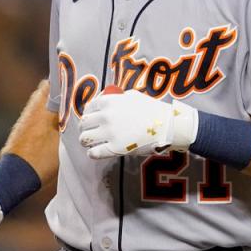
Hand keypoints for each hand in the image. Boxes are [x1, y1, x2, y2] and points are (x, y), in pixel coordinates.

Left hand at [78, 87, 197, 158]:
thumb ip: (118, 98)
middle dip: (85, 128)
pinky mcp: (115, 148)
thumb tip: (107, 99)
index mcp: (109, 101)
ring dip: (86, 141)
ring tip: (91, 143)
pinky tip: (95, 152)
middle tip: (89, 132)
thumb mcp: (133, 96)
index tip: (91, 120)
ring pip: (85, 139)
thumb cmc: (152, 109)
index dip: (88, 114)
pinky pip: (94, 153)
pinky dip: (92, 153)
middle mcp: (106, 116)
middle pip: (84, 124)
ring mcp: (109, 133)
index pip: (89, 108)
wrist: (167, 125)